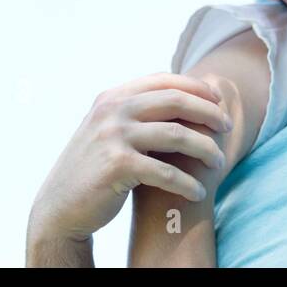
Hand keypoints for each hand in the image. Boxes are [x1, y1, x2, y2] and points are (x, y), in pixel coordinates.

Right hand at [29, 74, 232, 245]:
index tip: (217, 101)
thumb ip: (136, 111)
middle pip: (176, 101)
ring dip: (205, 149)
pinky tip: (198, 192)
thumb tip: (183, 94)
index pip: (163, 80)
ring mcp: (113, 136)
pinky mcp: (118, 165)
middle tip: (227, 127)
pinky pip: (165, 171)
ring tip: (219, 162)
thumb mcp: (109, 129)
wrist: (59, 206)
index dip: (196, 87)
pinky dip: (186, 183)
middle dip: (208, 112)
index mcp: (112, 97)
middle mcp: (112, 111)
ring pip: (177, 135)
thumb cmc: (94, 168)